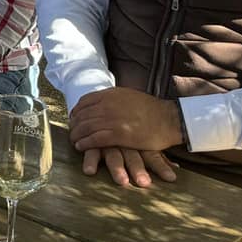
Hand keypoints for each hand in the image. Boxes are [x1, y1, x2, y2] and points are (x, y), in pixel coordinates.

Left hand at [69, 88, 183, 187]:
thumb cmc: (151, 109)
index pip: (84, 101)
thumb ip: (113, 98)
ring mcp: (113, 119)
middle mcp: (109, 105)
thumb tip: (101, 101)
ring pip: (85, 128)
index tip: (74, 119)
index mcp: (111, 94)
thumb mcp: (129, 96)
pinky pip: (95, 139)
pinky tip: (81, 147)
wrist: (169, 119)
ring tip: (74, 141)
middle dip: (74, 125)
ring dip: (76, 136)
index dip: (76, 112)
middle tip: (72, 132)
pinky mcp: (119, 135)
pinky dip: (85, 143)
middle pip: (82, 115)